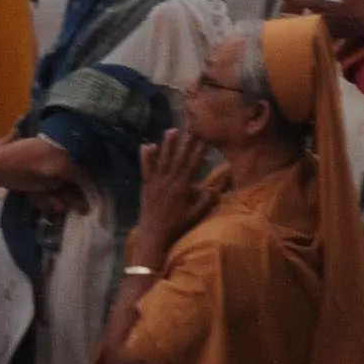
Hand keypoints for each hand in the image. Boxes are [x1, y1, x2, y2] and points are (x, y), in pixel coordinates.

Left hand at [134, 129, 226, 249]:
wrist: (153, 236)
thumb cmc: (176, 227)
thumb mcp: (195, 216)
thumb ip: (206, 202)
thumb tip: (216, 188)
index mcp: (182, 188)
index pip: (193, 165)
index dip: (199, 151)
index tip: (205, 138)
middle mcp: (169, 182)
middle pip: (179, 158)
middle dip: (185, 142)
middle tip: (190, 127)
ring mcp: (156, 183)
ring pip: (163, 160)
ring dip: (167, 145)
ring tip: (171, 130)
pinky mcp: (147, 186)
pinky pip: (146, 169)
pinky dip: (147, 157)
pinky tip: (147, 146)